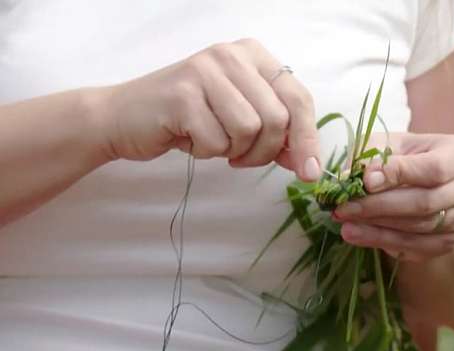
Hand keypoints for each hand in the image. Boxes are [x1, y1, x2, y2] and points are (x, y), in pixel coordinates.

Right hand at [100, 38, 320, 179]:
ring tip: (214, 144)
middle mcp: (231, 55)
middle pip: (278, 118)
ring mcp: (205, 71)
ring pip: (251, 130)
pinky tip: (190, 139)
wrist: (122, 118)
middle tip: (242, 158)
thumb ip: (278, 136)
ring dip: (235, 151)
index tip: (309, 172)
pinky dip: (207, 152)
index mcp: (252, 55)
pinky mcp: (182, 95)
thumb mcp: (240, 120)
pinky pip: (218, 142)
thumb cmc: (188, 119)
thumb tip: (309, 165)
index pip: (299, 98)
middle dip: (265, 151)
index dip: (307, 139)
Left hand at [333, 133, 453, 261]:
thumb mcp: (395, 144)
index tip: (364, 182)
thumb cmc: (412, 157)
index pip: (433, 169)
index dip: (398, 175)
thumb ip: (375, 155)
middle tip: (344, 208)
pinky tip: (359, 236)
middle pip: (424, 203)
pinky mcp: (451, 241)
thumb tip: (353, 176)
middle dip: (379, 207)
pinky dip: (384, 242)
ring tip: (345, 223)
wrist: (439, 183)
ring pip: (418, 229)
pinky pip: (416, 247)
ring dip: (378, 228)